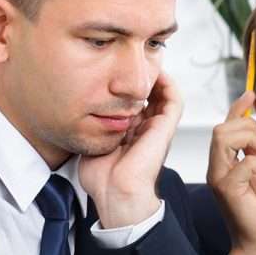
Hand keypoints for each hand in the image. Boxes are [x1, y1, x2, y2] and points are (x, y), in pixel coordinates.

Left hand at [79, 72, 182, 228]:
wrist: (115, 192)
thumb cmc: (102, 178)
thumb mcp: (91, 143)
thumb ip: (90, 127)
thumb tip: (80, 111)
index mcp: (131, 133)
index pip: (134, 102)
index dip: (127, 86)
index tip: (114, 71)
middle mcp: (146, 129)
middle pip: (150, 95)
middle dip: (141, 77)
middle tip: (130, 62)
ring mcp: (157, 128)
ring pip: (164, 94)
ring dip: (156, 76)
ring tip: (145, 62)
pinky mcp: (165, 128)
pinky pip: (174, 99)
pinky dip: (168, 83)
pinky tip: (156, 72)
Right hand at [206, 91, 255, 254]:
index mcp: (225, 163)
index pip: (226, 127)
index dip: (237, 108)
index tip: (251, 94)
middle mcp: (217, 169)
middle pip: (221, 129)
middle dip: (247, 127)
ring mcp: (219, 179)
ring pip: (223, 138)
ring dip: (250, 141)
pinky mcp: (227, 190)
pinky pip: (245, 163)